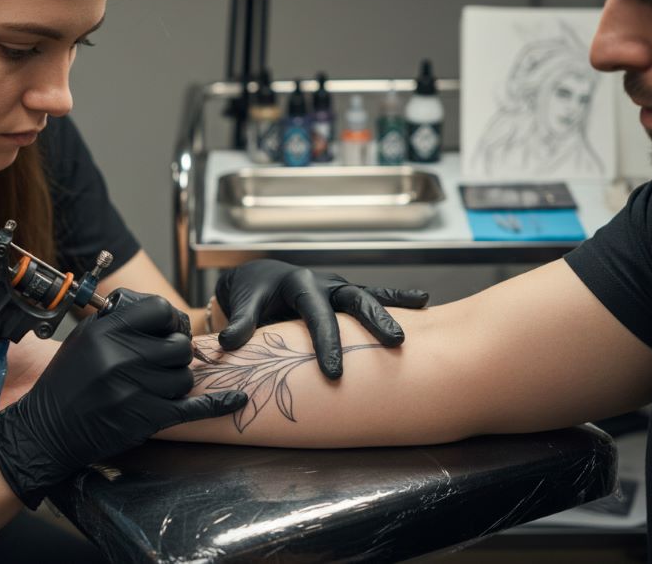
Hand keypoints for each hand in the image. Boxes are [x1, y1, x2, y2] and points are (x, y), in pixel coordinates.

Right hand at [0, 290, 247, 508]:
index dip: (171, 319)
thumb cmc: (67, 382)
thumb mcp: (84, 339)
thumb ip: (118, 322)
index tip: (169, 329)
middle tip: (165, 362)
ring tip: (157, 386)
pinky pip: (192, 408)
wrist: (47, 430)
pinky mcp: (145, 418)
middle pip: (179, 345)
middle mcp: (121, 357)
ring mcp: (134, 389)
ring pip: (184, 377)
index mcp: (106, 332)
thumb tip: (158, 312)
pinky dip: (218, 404)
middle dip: (177, 353)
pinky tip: (237, 399)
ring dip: (177, 381)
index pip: (160, 309)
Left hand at [214, 259, 428, 377]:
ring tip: (420, 315)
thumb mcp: (244, 304)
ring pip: (369, 296)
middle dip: (374, 320)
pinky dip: (397, 299)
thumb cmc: (251, 294)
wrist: (259, 278)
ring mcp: (338, 288)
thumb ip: (240, 323)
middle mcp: (324, 283)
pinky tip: (424, 302)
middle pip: (354, 298)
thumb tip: (228, 343)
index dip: (326, 343)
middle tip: (395, 343)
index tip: (334, 373)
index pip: (316, 314)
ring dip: (392, 309)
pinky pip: (373, 296)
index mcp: (300, 284)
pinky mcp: (345, 297)